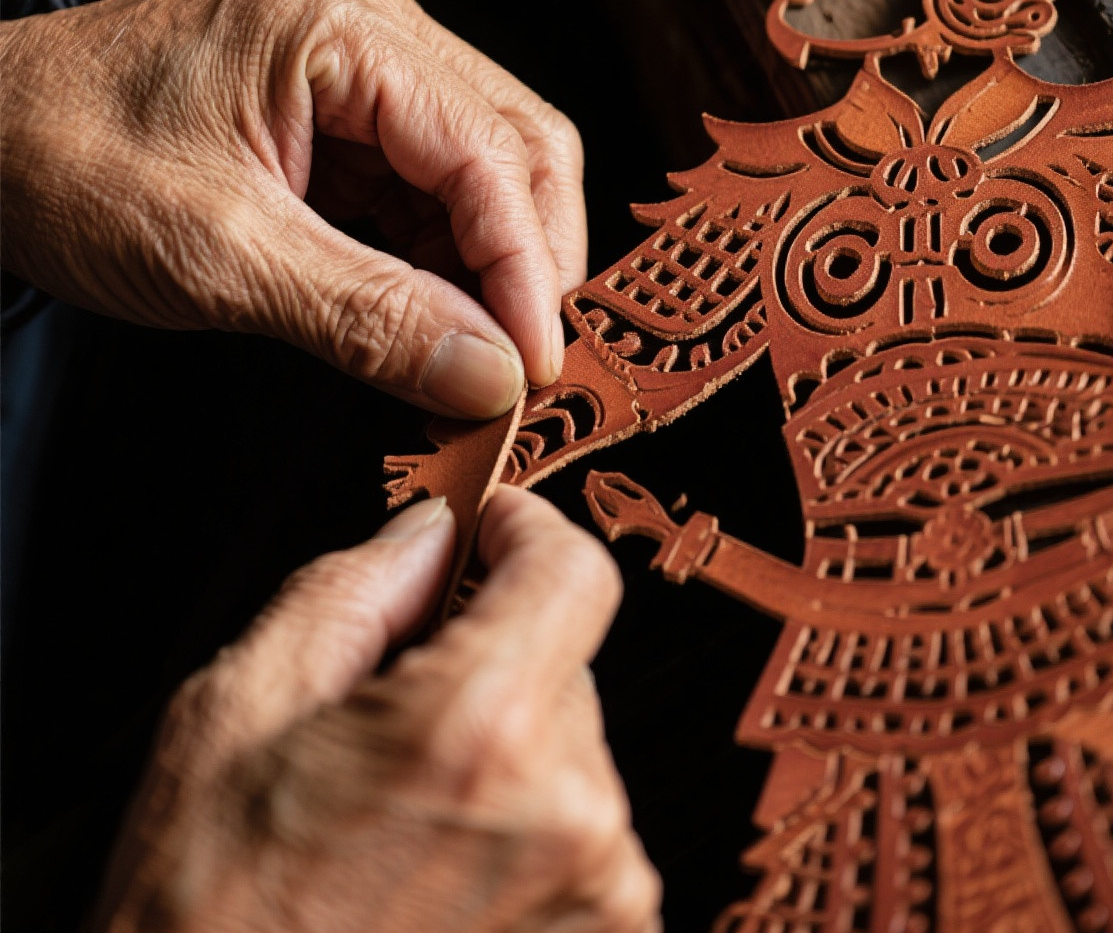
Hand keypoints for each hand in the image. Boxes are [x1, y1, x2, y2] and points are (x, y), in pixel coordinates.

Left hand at [0, 0, 585, 415]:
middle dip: (531, 261)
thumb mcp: (216, 255)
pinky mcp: (349, 101)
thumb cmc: (59, 160)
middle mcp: (372, 20)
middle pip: (517, 143)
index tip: (534, 368)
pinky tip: (436, 313)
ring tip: (479, 352)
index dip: (526, 269)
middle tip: (524, 365)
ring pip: (489, 165)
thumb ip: (367, 316)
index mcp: (342, 24)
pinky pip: (434, 181)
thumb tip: (488, 374)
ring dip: (494, 265)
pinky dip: (448, 256)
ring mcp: (364, 56)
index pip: (489, 152)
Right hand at [93, 487, 660, 931]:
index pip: (573, 573)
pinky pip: (580, 830)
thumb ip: (357, 587)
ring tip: (401, 819)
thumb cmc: (205, 914)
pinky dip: (522, 824)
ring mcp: (600, 893)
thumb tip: (434, 533)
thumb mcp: (239, 711)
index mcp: (478, 733)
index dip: (526, 532)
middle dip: (490, 660)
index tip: (491, 527)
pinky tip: (435, 869)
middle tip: (395, 714)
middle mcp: (569, 816)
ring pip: (568, 750)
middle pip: (564, 663)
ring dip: (503, 751)